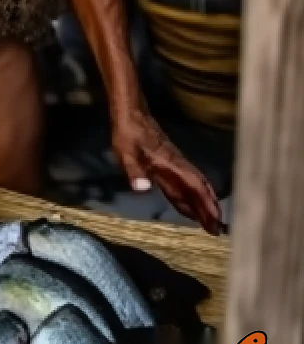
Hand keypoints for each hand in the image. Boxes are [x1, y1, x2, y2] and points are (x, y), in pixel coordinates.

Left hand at [111, 108, 222, 234]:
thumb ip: (134, 171)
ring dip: (201, 204)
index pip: (193, 185)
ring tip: (209, 224)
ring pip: (191, 187)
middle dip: (208, 208)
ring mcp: (173, 164)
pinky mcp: (166, 163)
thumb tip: (143, 189)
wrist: (130, 113)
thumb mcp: (126, 152)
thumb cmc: (127, 133)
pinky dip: (188, 197)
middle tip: (217, 230)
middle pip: (197, 188)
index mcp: (170, 163)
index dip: (205, 203)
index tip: (215, 219)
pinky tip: (188, 207)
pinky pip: (181, 184)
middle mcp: (176, 165)